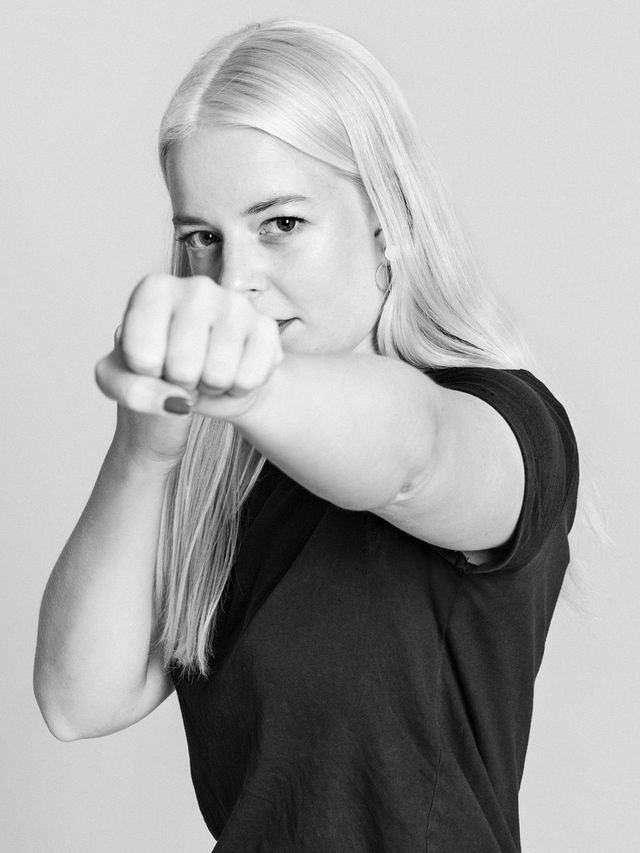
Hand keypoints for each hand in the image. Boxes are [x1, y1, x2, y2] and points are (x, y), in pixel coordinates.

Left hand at [95, 274, 283, 466]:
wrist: (204, 380)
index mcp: (154, 289)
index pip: (142, 356)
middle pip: (182, 367)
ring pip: (218, 375)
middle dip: (182, 384)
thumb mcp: (121, 381)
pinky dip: (238, 390)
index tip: (152, 361)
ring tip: (205, 371)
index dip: (146, 374)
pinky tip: (232, 372)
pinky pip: (249, 379)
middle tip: (182, 371)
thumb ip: (131, 390)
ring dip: (210, 388)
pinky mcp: (267, 327)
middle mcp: (197, 286)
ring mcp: (236, 303)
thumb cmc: (157, 371)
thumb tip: (177, 401)